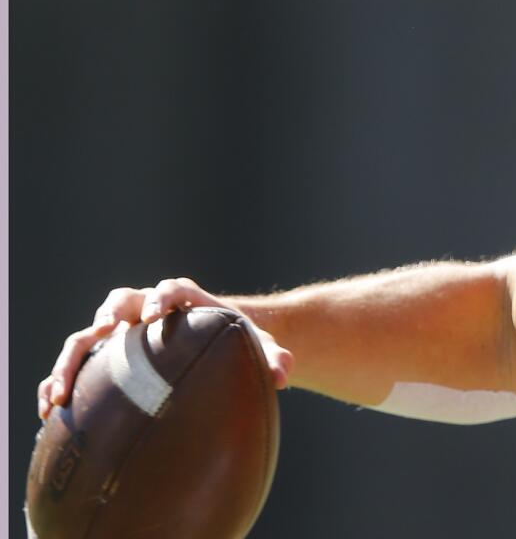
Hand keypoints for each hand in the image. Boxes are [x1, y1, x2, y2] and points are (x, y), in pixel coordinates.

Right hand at [37, 278, 293, 419]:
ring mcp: (123, 331)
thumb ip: (272, 357)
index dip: (164, 297)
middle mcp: (148, 308)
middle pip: (123, 300)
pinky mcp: (107, 355)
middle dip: (113, 313)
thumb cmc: (233, 342)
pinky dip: (60, 379)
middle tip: (107, 330)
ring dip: (73, 356)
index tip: (157, 316)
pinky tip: (48, 408)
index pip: (172, 289)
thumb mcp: (257, 347)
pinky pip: (78, 363)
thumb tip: (285, 373)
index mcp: (184, 298)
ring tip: (59, 391)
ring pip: (89, 334)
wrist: (215, 344)